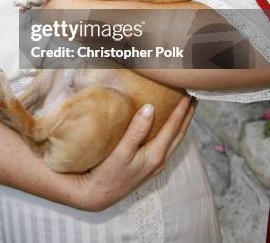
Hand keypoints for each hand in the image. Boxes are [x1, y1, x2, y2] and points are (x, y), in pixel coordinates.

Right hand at [71, 95, 195, 210]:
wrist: (97, 195)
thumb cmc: (107, 173)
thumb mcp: (121, 151)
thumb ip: (136, 130)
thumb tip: (150, 108)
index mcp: (155, 155)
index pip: (173, 128)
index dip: (181, 110)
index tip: (188, 95)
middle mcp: (159, 161)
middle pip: (179, 135)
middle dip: (187, 116)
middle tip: (194, 99)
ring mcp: (155, 165)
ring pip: (174, 141)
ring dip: (181, 125)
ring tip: (185, 110)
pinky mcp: (148, 166)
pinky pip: (167, 145)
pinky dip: (172, 133)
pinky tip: (168, 128)